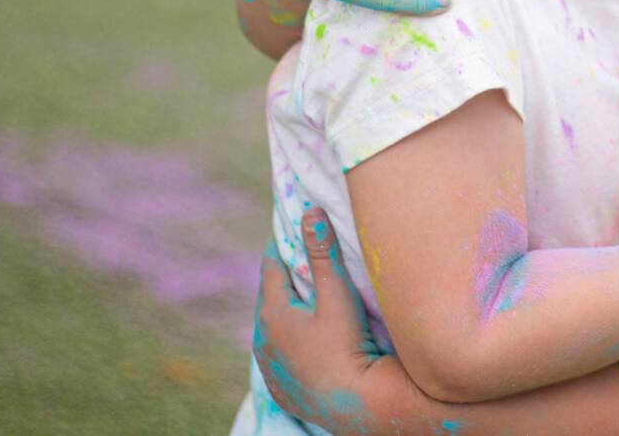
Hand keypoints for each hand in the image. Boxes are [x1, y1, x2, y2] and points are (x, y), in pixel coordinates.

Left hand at [254, 210, 377, 428]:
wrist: (355, 405)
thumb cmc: (347, 346)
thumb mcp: (337, 294)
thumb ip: (323, 253)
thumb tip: (310, 212)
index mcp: (272, 312)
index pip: (271, 266)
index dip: (282, 245)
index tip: (291, 228)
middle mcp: (263, 339)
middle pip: (271, 297)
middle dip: (285, 277)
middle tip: (302, 260)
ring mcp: (270, 367)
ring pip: (274, 328)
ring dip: (287, 311)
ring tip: (306, 300)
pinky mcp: (281, 387)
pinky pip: (281, 354)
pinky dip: (291, 340)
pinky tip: (308, 341)